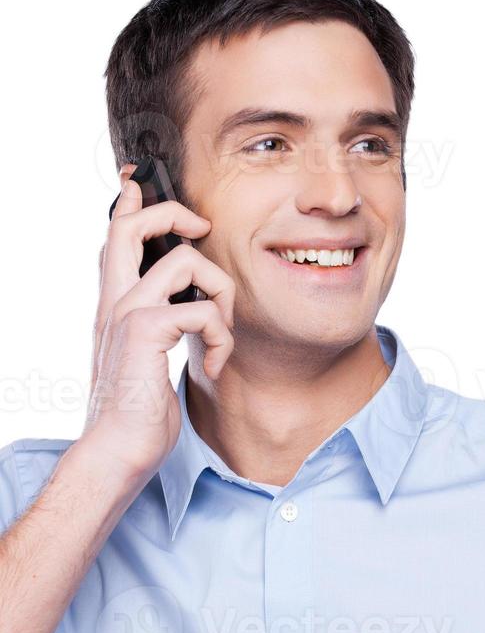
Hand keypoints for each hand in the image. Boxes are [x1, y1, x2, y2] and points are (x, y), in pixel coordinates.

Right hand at [82, 176, 234, 482]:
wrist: (119, 451)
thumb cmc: (138, 414)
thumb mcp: (146, 360)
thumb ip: (158, 328)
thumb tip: (187, 311)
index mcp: (114, 307)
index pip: (114, 240)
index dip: (128, 204)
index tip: (138, 181)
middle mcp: (115, 303)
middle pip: (132, 226)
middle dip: (173, 213)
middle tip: (202, 227)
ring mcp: (127, 314)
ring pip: (185, 261)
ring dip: (221, 296)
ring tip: (220, 337)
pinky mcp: (146, 331)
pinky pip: (203, 310)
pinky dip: (222, 338)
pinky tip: (216, 366)